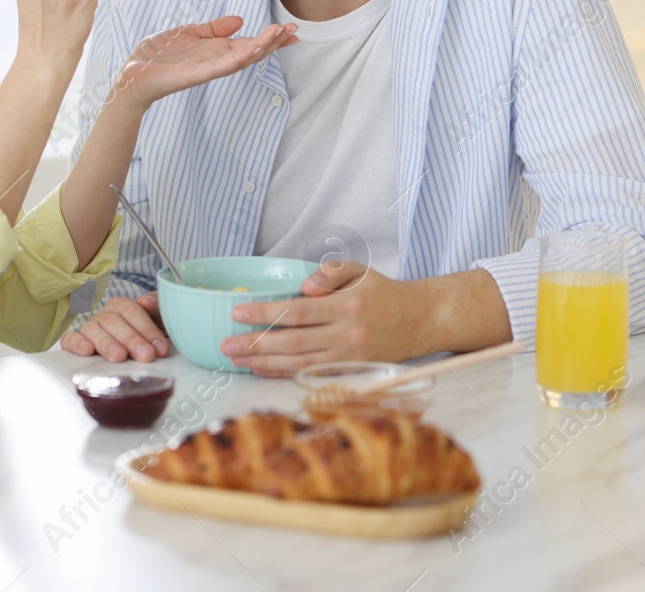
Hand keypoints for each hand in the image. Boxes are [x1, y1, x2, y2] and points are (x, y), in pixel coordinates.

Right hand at [59, 291, 169, 361]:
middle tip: (146, 356)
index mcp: (123, 306)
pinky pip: (69, 339)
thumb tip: (145, 301)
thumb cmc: (150, 335)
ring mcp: (90, 328)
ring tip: (119, 356)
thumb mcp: (161, 319)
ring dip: (107, 343)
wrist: (142, 350)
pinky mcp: (76, 342)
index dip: (147, 329)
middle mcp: (105, 316)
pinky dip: (76, 343)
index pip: (132, 311)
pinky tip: (86, 350)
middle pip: (114, 322)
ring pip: (94, 330)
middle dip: (131, 339)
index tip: (160, 348)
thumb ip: (157, 305)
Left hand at [117, 16, 298, 108]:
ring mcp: (209, 68)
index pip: (250, 43)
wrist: (135, 73)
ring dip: (263, 46)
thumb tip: (240, 20)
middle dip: (274, 42)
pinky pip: (223, 66)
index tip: (291, 29)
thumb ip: (214, 28)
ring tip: (281, 34)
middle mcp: (217, 60)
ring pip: (243, 58)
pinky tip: (255, 47)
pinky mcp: (198, 73)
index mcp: (216, 50)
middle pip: (253, 51)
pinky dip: (240, 57)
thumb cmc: (158, 55)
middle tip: (296, 31)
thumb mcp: (189, 33)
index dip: (271, 37)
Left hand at [218, 260, 428, 375]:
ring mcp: (348, 358)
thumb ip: (331, 271)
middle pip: (292, 343)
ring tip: (236, 359)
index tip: (237, 312)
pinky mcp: (349, 372)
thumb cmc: (383, 293)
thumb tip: (303, 286)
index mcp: (346, 307)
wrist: (418, 321)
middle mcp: (346, 336)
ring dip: (264, 363)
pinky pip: (310, 374)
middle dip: (256, 344)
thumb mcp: (360, 270)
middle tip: (226, 344)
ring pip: (298, 364)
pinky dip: (283, 373)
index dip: (265, 314)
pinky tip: (262, 369)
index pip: (297, 313)